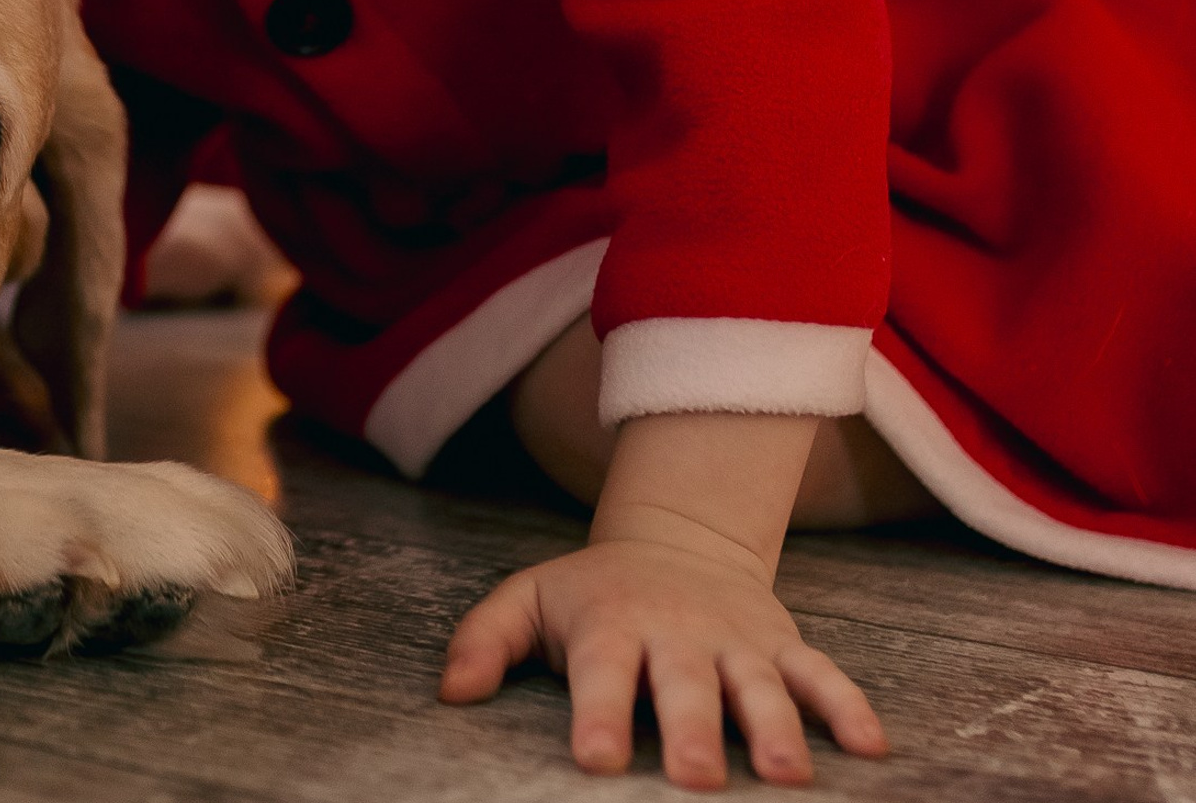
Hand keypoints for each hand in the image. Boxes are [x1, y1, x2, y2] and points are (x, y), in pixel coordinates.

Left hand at [439, 533, 887, 788]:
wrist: (677, 539)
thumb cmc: (594, 592)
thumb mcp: (530, 599)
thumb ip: (486, 639)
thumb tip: (448, 693)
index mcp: (612, 628)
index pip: (603, 673)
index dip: (598, 715)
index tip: (594, 759)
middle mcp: (676, 635)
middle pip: (686, 686)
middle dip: (692, 730)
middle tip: (696, 779)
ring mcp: (735, 640)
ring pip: (759, 684)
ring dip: (777, 728)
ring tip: (788, 776)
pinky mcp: (781, 643)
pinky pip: (821, 674)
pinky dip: (847, 706)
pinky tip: (870, 746)